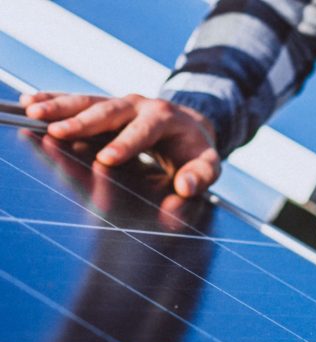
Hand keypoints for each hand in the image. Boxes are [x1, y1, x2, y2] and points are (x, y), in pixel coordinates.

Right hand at [20, 92, 220, 197]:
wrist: (191, 127)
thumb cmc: (196, 151)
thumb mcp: (208, 165)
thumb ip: (199, 178)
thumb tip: (185, 189)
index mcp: (164, 118)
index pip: (143, 131)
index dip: (125, 145)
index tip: (106, 159)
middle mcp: (139, 105)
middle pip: (108, 111)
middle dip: (82, 122)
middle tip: (57, 132)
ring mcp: (120, 104)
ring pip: (87, 102)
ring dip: (59, 107)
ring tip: (34, 113)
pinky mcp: (105, 107)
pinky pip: (78, 102)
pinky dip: (54, 101)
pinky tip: (30, 102)